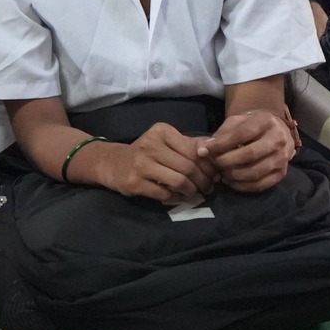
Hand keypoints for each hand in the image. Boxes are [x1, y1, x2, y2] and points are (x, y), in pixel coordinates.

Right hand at [92, 123, 216, 204]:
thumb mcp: (167, 142)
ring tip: (195, 193)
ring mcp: (141, 165)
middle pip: (188, 167)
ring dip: (191, 191)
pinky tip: (180, 197)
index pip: (193, 150)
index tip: (214, 174)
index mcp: (161, 132)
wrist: (114, 163)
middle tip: (208, 187)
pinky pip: (165, 194)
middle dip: (203, 180)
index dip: (208, 165)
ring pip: (178, 181)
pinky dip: (177, 198)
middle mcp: (150, 145)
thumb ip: (190, 144)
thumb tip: (215, 148)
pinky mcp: (135, 183)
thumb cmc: (147, 152)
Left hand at [202, 109, 296, 192]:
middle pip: (250, 154)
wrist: (276, 132)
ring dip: (234, 175)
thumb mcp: (237, 122)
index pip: (242, 134)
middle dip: (227, 161)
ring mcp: (282, 158)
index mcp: (266, 121)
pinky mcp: (282, 173)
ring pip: (255, 172)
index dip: (222, 144)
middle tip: (215, 164)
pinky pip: (260, 184)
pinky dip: (243, 186)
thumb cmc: (251, 126)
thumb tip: (205, 150)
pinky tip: (232, 182)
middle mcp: (278, 139)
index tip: (206, 151)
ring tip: (222, 173)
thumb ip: (221, 134)